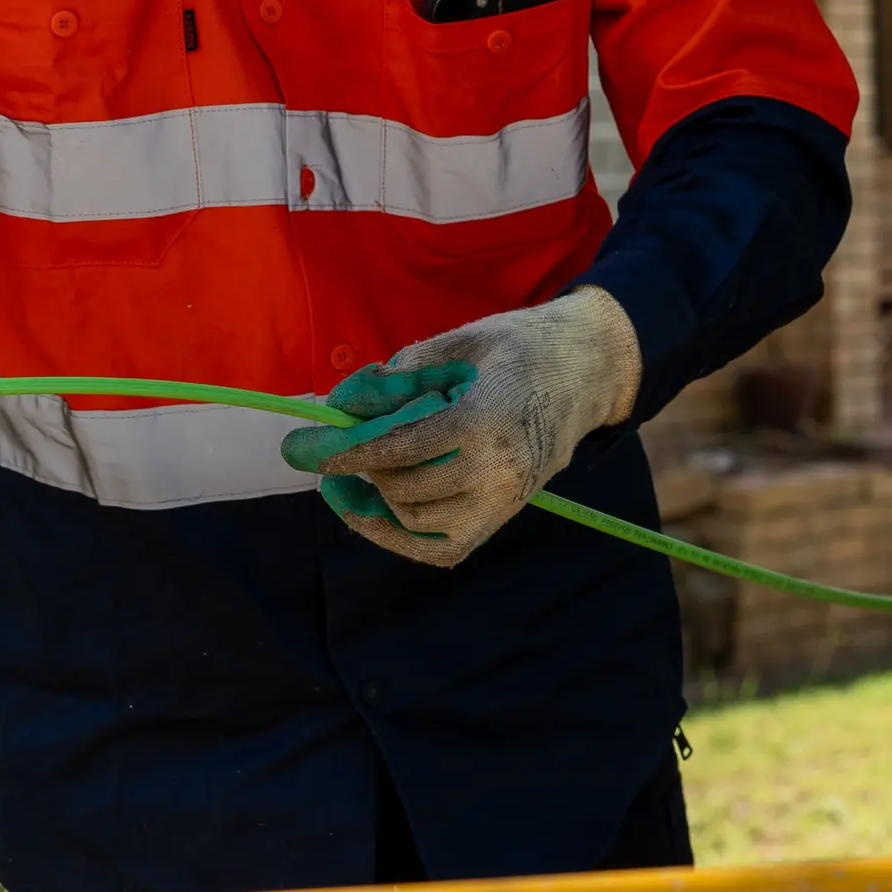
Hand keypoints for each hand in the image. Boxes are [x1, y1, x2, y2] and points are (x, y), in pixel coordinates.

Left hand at [280, 289, 642, 566]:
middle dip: (355, 470)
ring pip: (416, 519)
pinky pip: (440, 547)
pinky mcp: (503, 516)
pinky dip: (399, 534)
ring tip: (349, 475)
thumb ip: (397, 377)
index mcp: (488, 418)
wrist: (588, 372)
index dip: (345, 450)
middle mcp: (499, 470)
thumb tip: (338, 408)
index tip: (302, 448)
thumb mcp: (457, 343)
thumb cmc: (519, 347)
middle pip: (403, 486)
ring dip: (374, 499)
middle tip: (326, 451)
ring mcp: (505, 501)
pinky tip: (372, 507)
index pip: (401, 447)